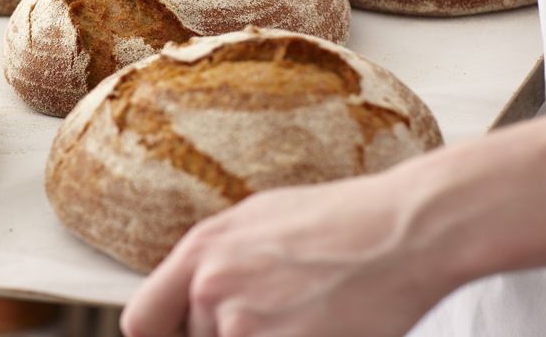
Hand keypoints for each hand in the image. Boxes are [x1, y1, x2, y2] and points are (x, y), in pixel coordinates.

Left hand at [120, 174, 451, 336]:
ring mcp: (245, 323)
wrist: (404, 230)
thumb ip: (215, 262)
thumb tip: (193, 295)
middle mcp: (212, 287)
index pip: (141, 322)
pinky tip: (322, 325)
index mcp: (200, 251)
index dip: (164, 336)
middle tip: (278, 312)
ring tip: (308, 314)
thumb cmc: (341, 220)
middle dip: (230, 335)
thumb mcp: (257, 220)